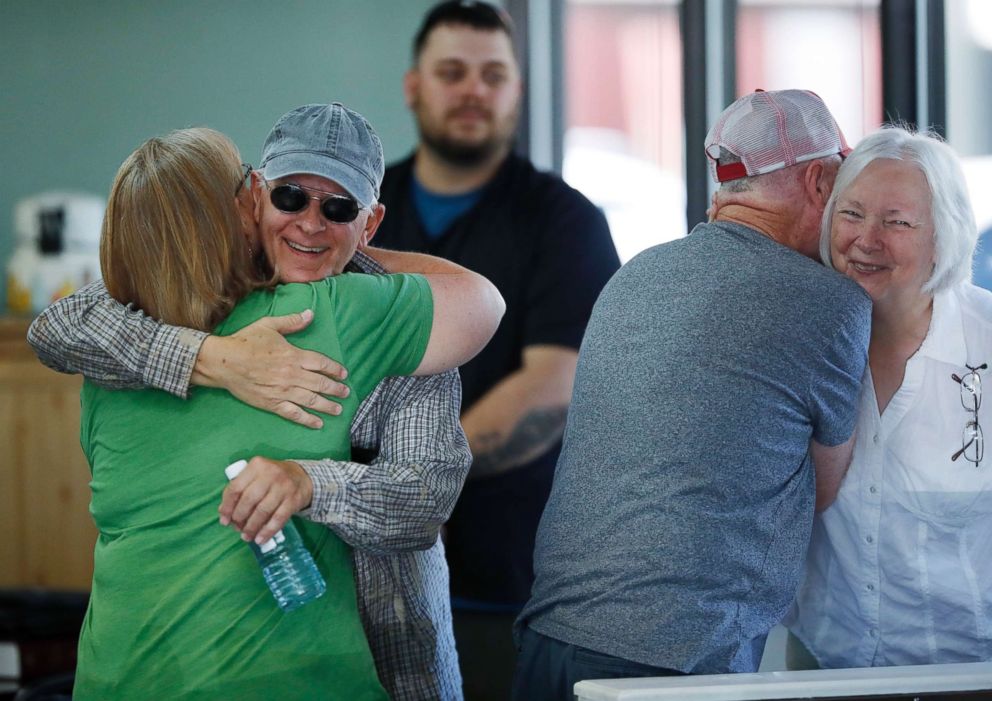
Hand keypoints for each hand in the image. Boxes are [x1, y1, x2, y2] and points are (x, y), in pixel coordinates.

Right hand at [193, 310, 348, 428]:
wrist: (223, 362)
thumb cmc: (245, 341)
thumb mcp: (269, 325)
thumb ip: (292, 321)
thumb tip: (310, 313)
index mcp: (293, 355)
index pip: (321, 363)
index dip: (335, 369)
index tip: (344, 374)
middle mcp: (291, 375)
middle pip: (320, 384)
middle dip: (336, 389)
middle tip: (346, 393)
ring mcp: (282, 391)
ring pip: (311, 400)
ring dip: (327, 406)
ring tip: (338, 409)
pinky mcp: (272, 403)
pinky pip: (294, 414)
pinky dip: (307, 420)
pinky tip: (318, 424)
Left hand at [219, 457, 313, 543]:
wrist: (302, 477)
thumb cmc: (272, 479)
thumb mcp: (256, 475)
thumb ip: (241, 489)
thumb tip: (225, 513)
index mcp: (257, 465)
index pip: (236, 487)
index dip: (227, 506)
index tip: (224, 520)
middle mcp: (270, 473)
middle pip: (248, 500)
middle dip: (239, 518)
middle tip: (237, 528)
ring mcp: (284, 487)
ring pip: (262, 511)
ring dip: (252, 527)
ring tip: (246, 536)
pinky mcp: (294, 500)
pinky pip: (278, 519)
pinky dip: (267, 531)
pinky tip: (260, 539)